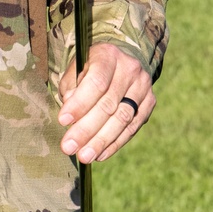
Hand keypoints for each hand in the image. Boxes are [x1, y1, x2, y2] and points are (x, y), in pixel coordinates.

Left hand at [57, 44, 153, 163]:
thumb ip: (71, 87)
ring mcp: (143, 86)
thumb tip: (70, 110)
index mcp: (108, 55)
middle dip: (87, 129)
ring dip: (101, 141)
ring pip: (122, 119)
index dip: (80, 104)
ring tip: (84, 156)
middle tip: (69, 147)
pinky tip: (100, 154)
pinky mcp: (150, 102)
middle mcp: (130, 68)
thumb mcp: (77, 69)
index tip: (63, 121)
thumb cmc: (91, 68)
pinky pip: (133, 127)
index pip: (96, 82)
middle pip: (108, 104)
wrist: (120, 62)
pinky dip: (115, 143)